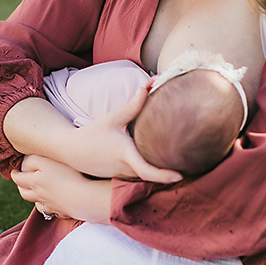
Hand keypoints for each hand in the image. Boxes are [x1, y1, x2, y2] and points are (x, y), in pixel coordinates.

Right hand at [3, 85, 180, 184]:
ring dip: (161, 176)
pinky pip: (139, 178)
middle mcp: (126, 169)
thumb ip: (133, 104)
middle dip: (170, 175)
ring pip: (146, 179)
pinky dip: (151, 175)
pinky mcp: (120, 179)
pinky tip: (163, 168)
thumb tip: (149, 85)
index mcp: (126, 155)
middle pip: (153, 177)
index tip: (180, 176)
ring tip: (184, 168)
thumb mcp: (114, 118)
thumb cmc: (93, 133)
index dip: (164, 176)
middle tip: (194, 168)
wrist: (71, 151)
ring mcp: (122, 177)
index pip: (147, 171)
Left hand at [11, 155, 112, 224]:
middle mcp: (40, 196)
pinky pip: (54, 211)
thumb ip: (33, 160)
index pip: (18, 179)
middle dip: (21, 187)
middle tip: (22, 182)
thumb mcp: (47, 161)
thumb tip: (23, 163)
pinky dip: (51, 208)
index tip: (14, 170)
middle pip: (25, 194)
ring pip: (38, 205)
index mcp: (34, 183)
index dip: (14, 174)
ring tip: (38, 194)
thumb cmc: (67, 176)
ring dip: (35, 200)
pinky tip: (55, 204)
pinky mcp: (64, 211)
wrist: (84, 198)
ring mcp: (52, 206)